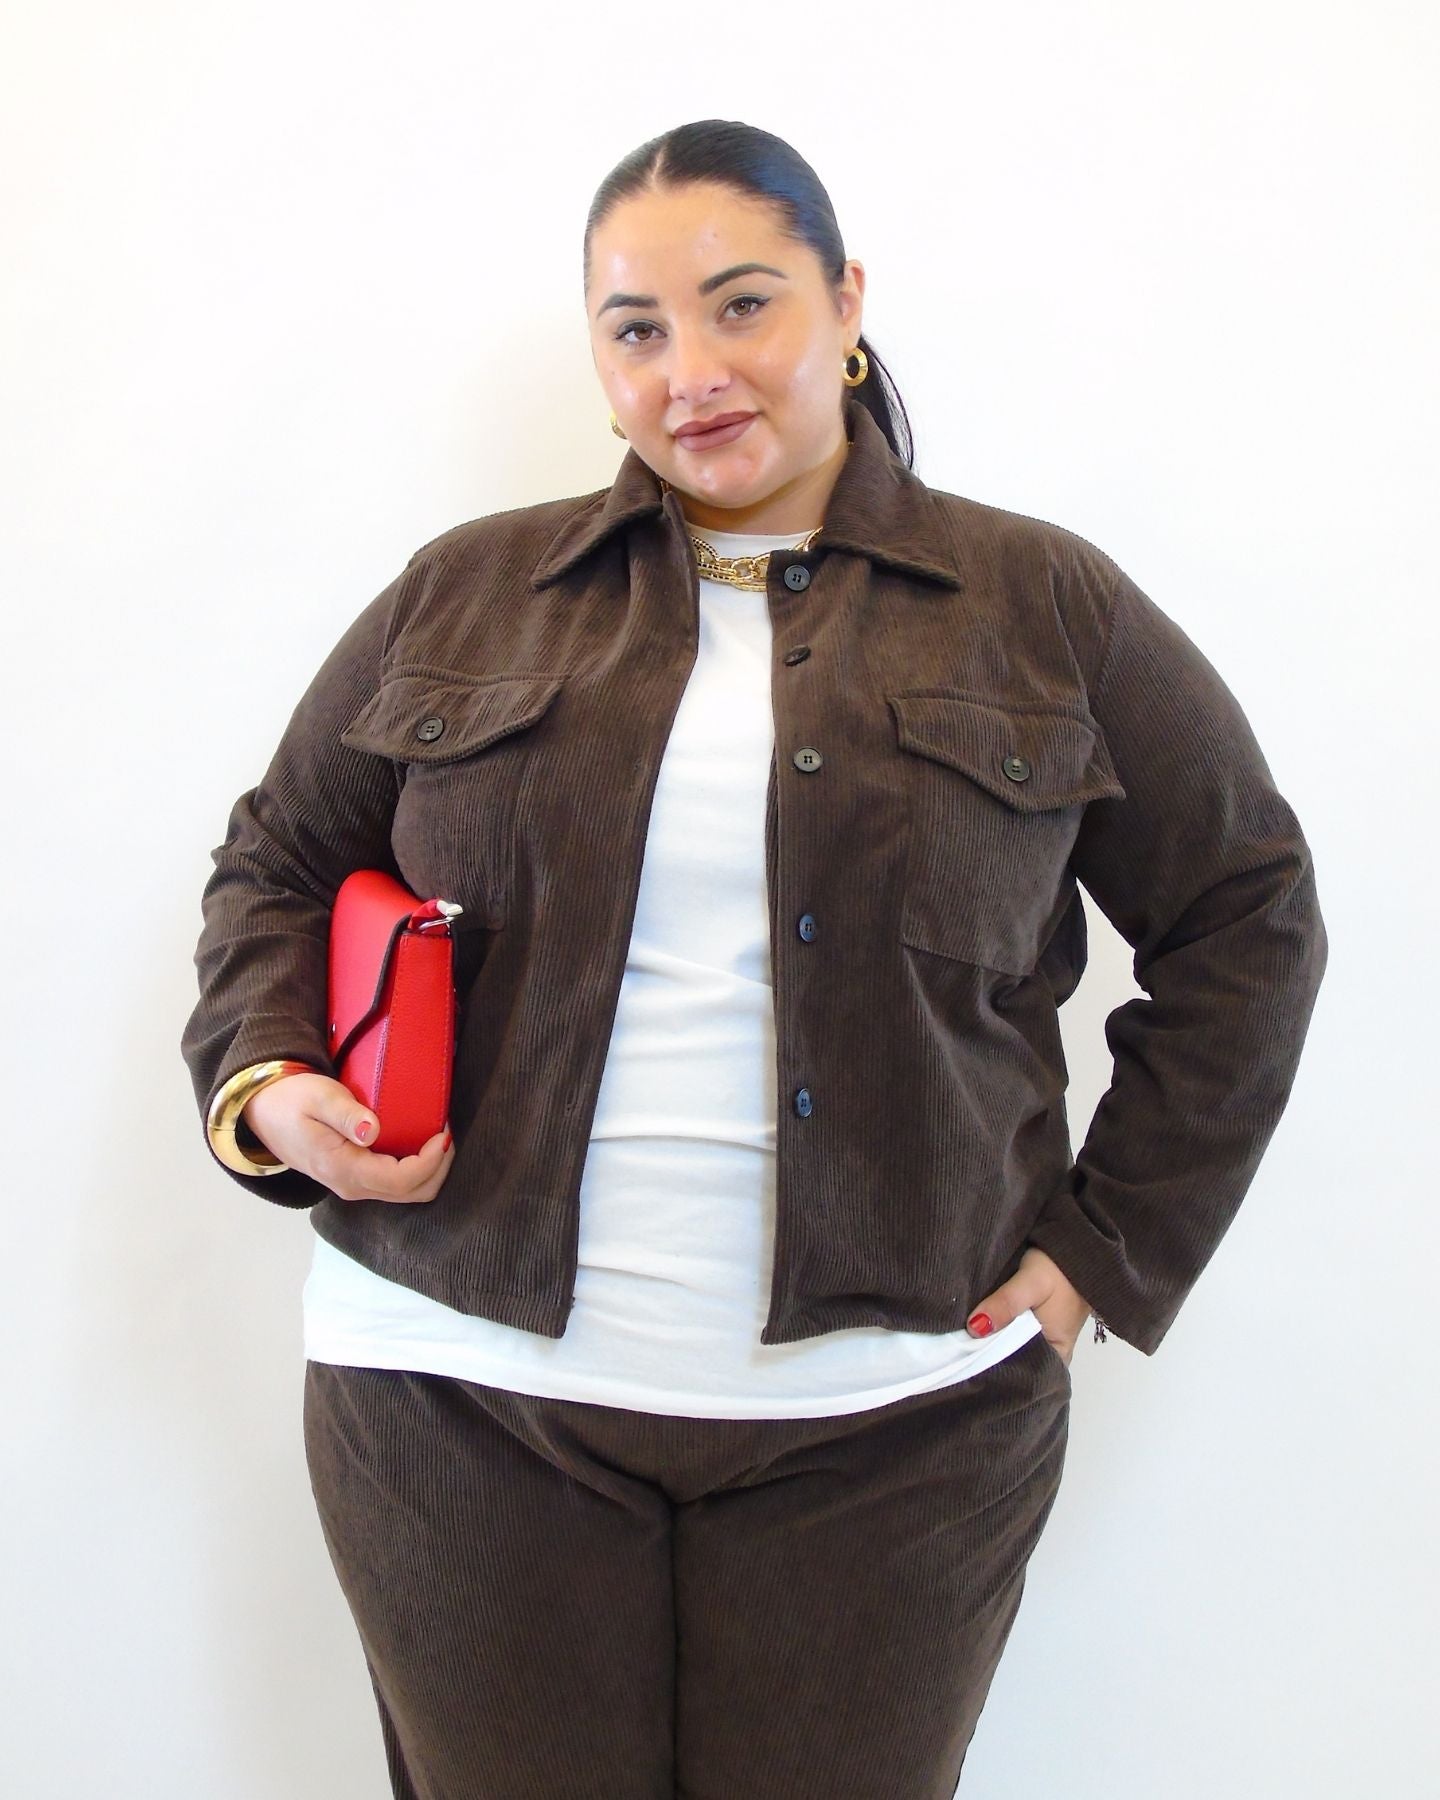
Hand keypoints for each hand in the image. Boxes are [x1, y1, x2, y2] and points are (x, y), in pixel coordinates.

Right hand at [242, 1071, 454, 1203]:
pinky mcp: (356, 1177)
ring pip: (407, 1191)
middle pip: (412, 1192)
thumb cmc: (291, 1100)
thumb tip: (373, 1130)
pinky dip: (418, 1167)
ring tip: (437, 1133)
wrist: (262, 1112)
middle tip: (446, 1130)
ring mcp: (354, 1185)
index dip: (431, 1160)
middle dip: (439, 1166)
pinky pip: (396, 1182)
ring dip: (431, 1167)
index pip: (402, 1179)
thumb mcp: (318, 1098)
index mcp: (344, 1169)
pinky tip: (420, 1140)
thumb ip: (347, 1115)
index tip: (444, 1131)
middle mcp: (352, 1186)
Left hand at [966, 1246, 1092, 1367]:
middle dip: (986, 1357)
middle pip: (1012, 1364)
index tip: (966, 1364)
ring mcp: (1038, 1340)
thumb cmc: (1060, 1269)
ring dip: (987, 1342)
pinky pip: (1007, 1334)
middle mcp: (1048, 1354)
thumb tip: (975, 1328)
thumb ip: (1007, 1304)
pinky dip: (992, 1331)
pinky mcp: (1029, 1325)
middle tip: (956, 1351)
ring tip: (959, 1343)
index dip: (994, 1371)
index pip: (1022, 1377)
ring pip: (1007, 1348)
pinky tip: (972, 1329)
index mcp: (1057, 1357)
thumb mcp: (1033, 1283)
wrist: (1075, 1246)